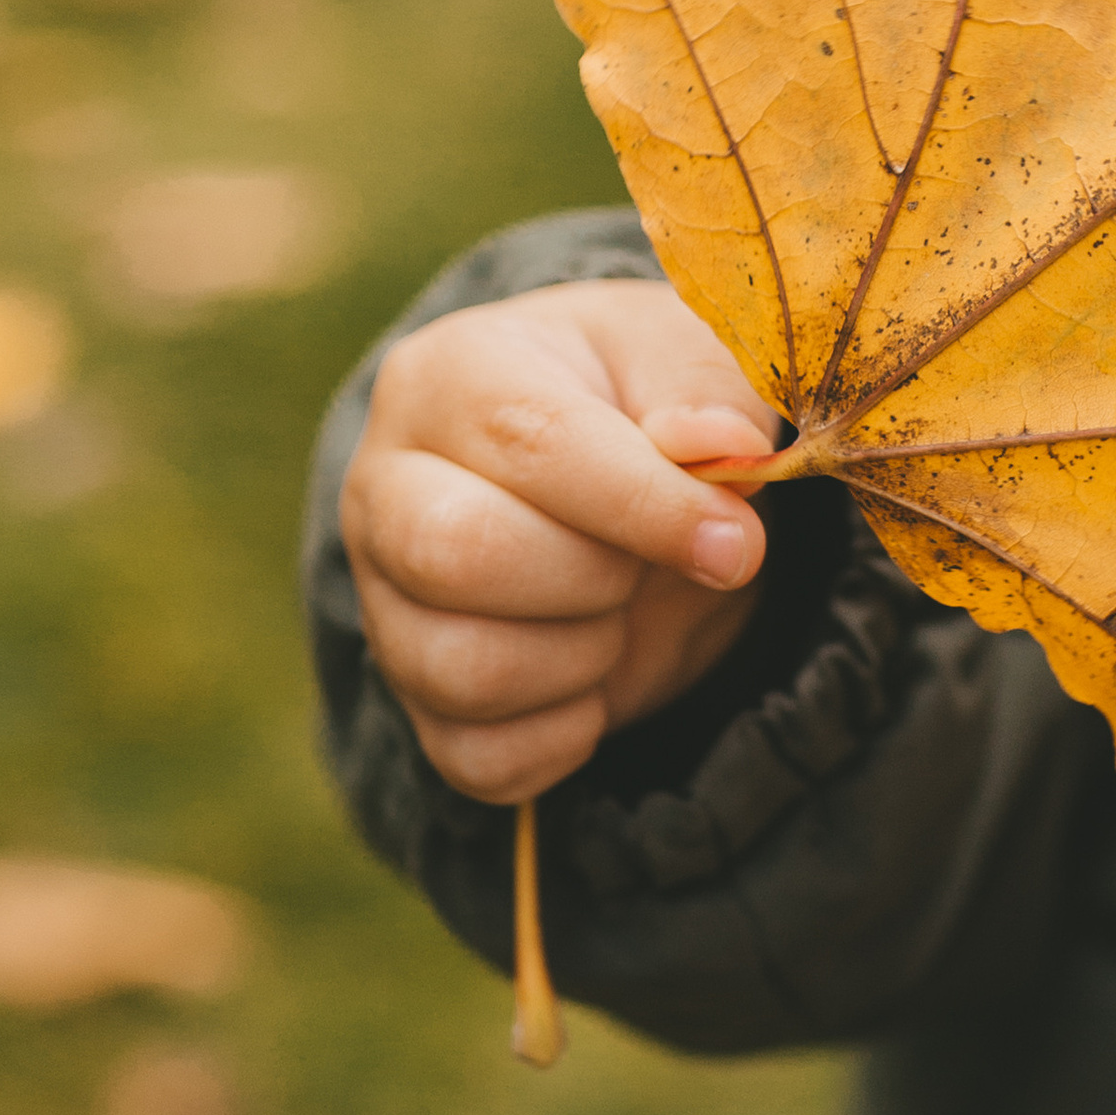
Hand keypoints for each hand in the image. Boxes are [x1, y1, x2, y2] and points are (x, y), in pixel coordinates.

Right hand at [342, 277, 775, 800]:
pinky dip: (562, 735)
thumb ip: (706, 391)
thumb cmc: (640, 395)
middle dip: (594, 576)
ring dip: (583, 657)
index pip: (534, 442)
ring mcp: (381, 596)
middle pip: (460, 554)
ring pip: (462, 670)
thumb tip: (725, 447)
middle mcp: (386, 483)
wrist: (603, 470)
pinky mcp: (406, 693)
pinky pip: (475, 758)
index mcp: (454, 372)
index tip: (734, 542)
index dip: (644, 504)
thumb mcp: (686, 356)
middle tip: (645, 561)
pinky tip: (591, 673)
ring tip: (617, 606)